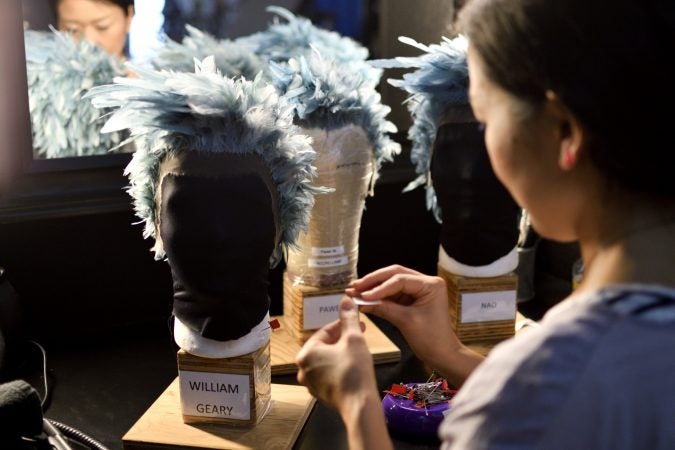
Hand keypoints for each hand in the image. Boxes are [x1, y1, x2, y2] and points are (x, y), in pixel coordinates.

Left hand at [295, 297, 376, 413]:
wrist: (359, 405)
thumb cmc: (354, 370)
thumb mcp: (354, 338)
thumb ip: (348, 318)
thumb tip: (346, 300)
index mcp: (306, 353)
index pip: (326, 331)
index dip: (344, 324)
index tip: (358, 322)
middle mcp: (303, 368)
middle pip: (325, 346)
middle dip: (343, 339)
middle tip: (359, 334)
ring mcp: (310, 383)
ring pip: (327, 360)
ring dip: (341, 353)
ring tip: (357, 349)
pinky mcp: (320, 394)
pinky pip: (329, 374)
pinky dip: (339, 367)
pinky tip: (353, 367)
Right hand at [347, 265, 481, 384]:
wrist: (443, 354)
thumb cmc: (431, 339)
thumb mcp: (406, 322)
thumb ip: (383, 308)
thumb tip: (360, 301)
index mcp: (431, 285)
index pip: (400, 280)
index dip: (379, 287)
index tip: (362, 295)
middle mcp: (426, 282)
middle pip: (394, 275)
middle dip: (373, 281)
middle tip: (354, 286)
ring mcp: (419, 289)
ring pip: (391, 282)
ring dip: (374, 287)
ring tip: (354, 291)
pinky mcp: (412, 298)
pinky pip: (393, 293)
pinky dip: (379, 296)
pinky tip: (364, 298)